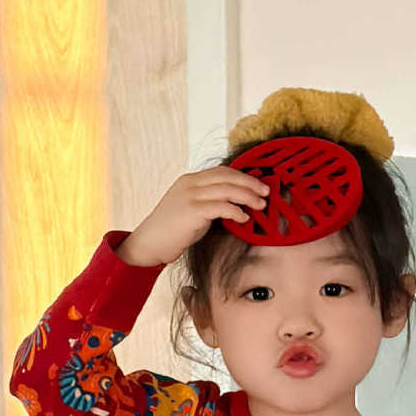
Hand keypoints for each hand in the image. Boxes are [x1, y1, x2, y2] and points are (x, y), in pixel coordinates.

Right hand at [116, 167, 270, 269]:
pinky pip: (221, 207)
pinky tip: (244, 218)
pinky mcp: (192, 211)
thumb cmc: (172, 231)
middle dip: (250, 183)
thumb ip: (210, 202)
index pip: (222, 171)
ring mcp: (190, 196)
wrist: (149, 243)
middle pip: (227, 176)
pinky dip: (236, 211)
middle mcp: (190, 184)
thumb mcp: (192, 209)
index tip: (259, 185)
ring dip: (248, 196)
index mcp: (190, 180)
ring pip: (227, 189)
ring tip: (261, 205)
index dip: (243, 176)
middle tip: (266, 192)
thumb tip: (236, 205)